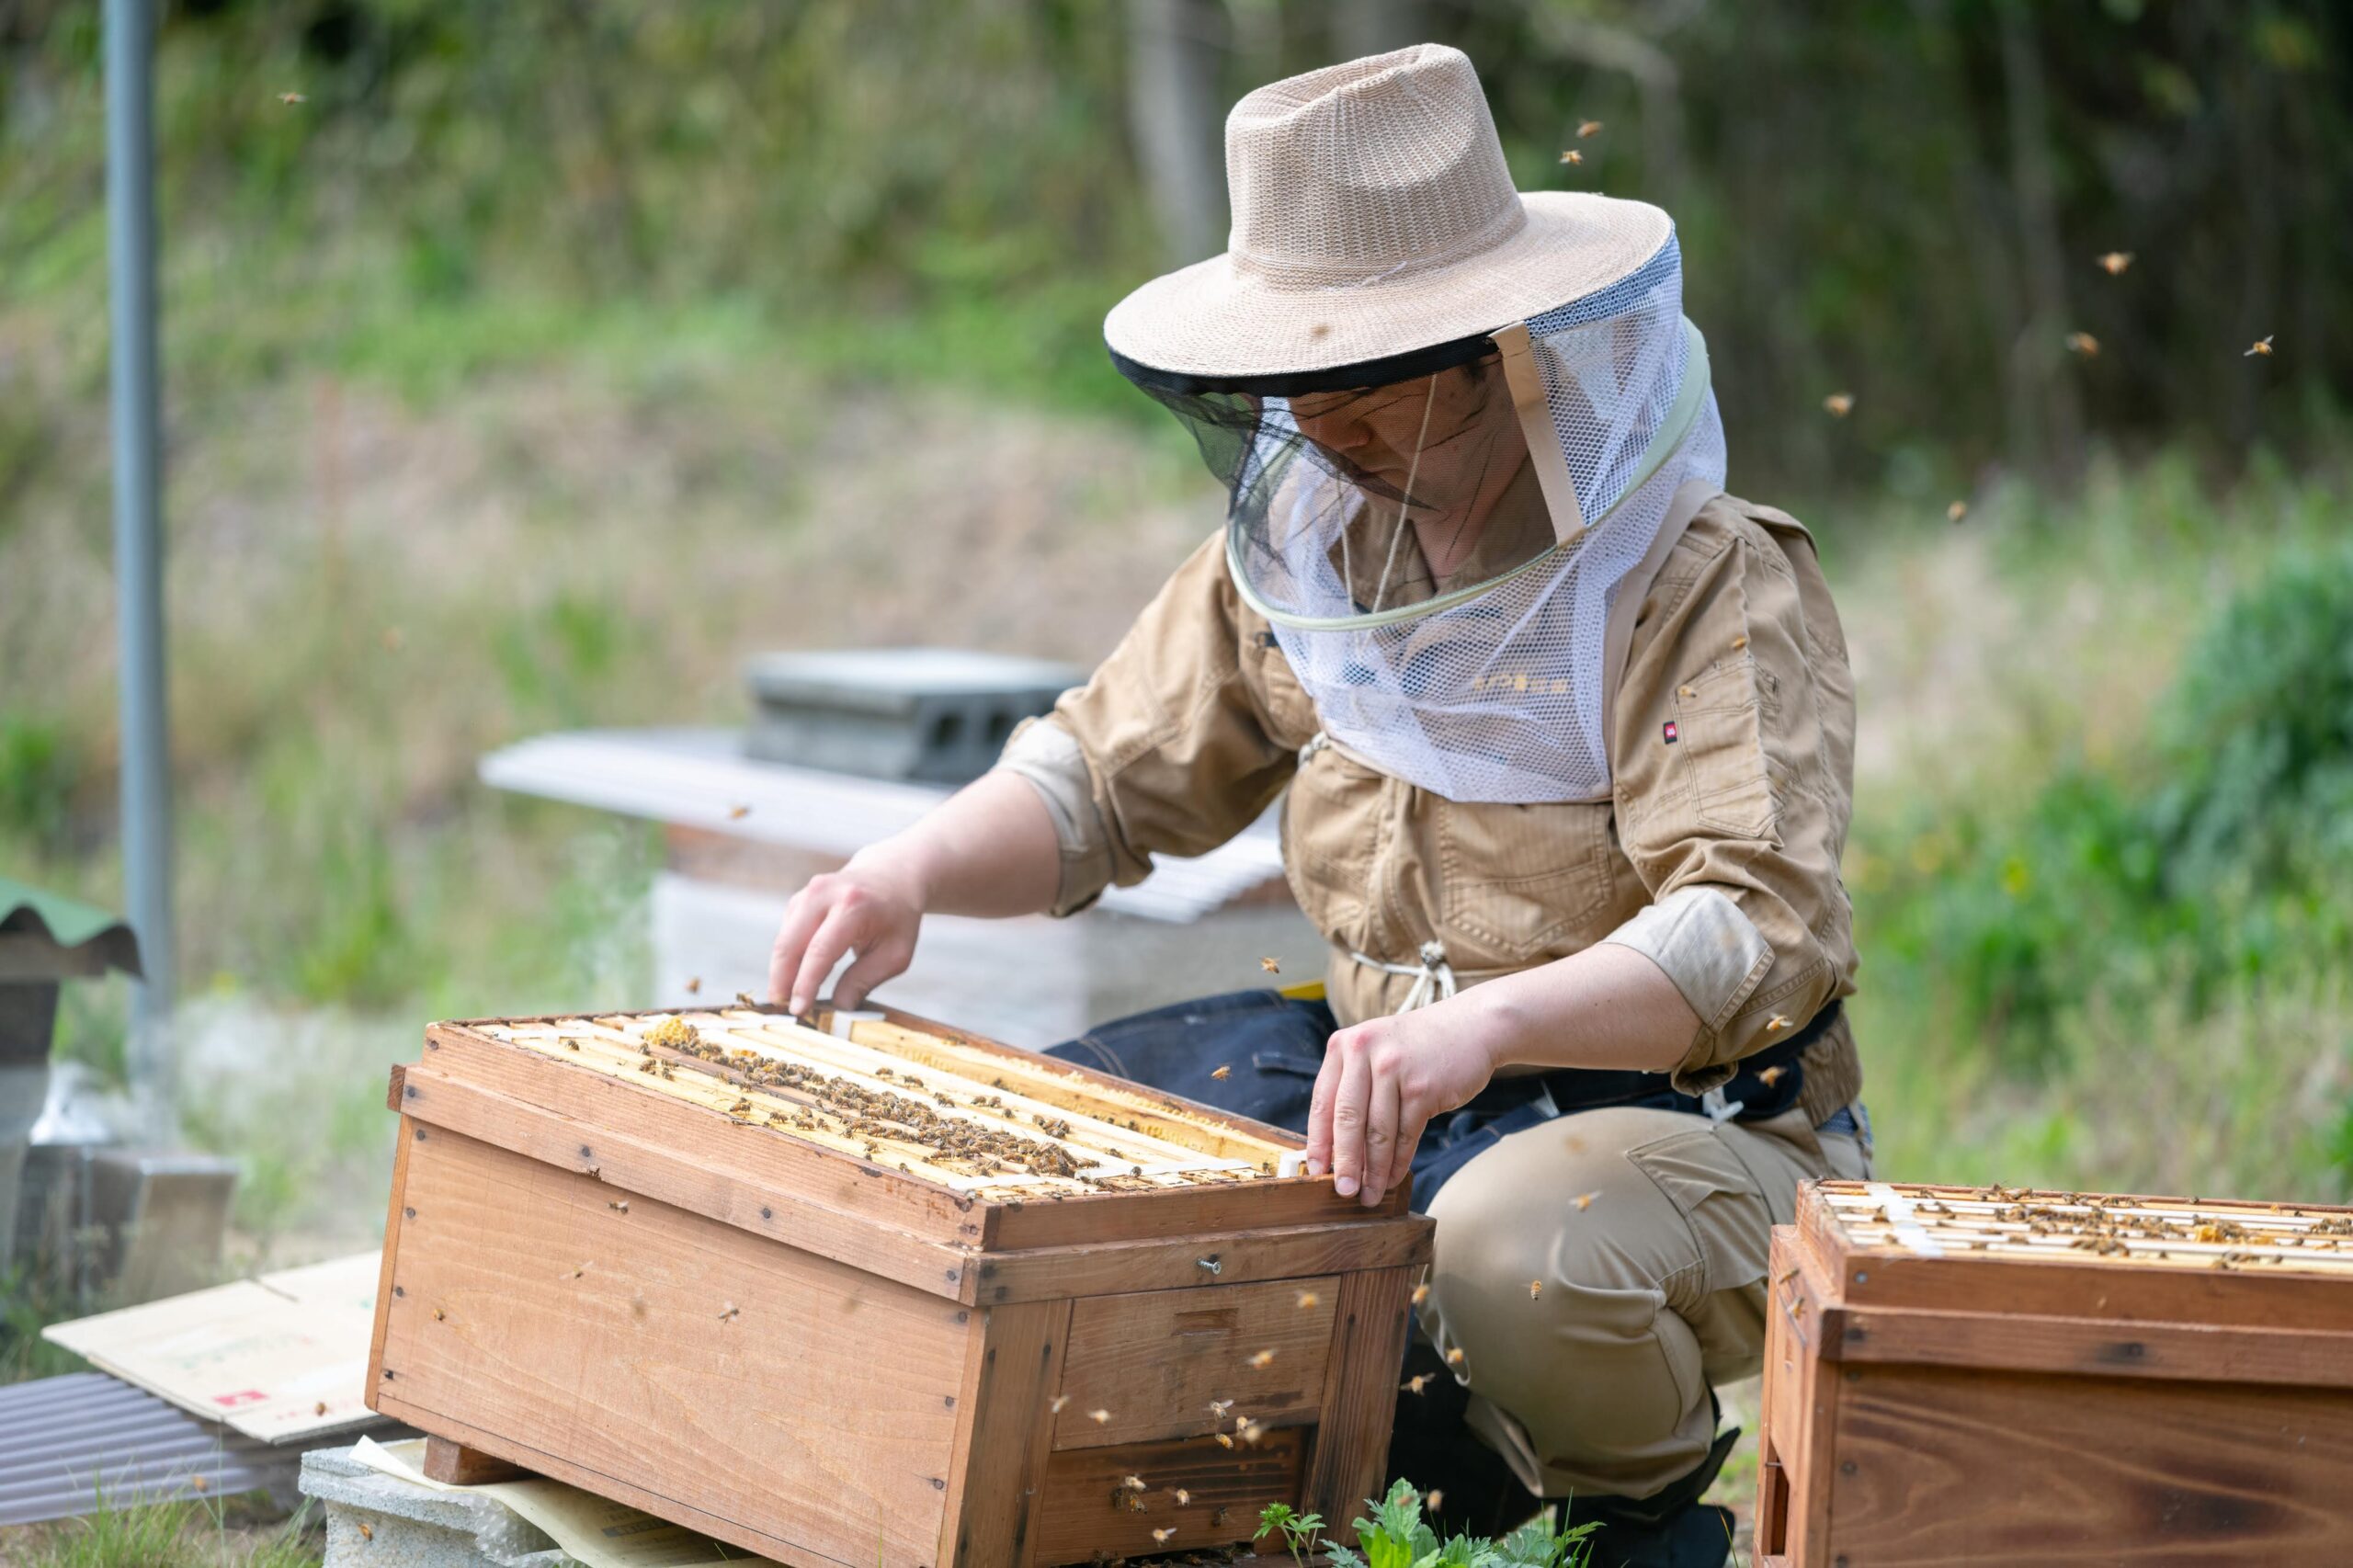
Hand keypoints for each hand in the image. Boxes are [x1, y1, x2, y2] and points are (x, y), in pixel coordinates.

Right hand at [766, 852, 926, 1013]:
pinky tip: (794, 978)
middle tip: (783, 1009)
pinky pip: (786, 934)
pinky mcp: (799, 900)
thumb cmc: (897, 917)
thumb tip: (839, 1009)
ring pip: (783, 940)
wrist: (892, 877)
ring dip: (781, 972)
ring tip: (787, 999)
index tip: (798, 1011)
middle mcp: (824, 894)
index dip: (805, 984)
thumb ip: (865, 980)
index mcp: (852, 906)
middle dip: (782, 980)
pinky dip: (787, 959)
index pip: (819, 951)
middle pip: (790, 944)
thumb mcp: (895, 953)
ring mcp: (808, 893)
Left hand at [1306, 999, 1500, 1206]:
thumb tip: (1335, 1148)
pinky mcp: (1423, 1088)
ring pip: (1377, 1133)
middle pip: (1348, 1120)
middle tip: (1343, 1192)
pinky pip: (1405, 1135)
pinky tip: (1394, 1178)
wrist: (1471, 1027)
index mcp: (1344, 1045)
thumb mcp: (1375, 1051)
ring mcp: (1394, 1069)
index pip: (1323, 1102)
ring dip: (1374, 1171)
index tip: (1315, 1170)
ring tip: (1370, 1194)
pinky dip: (1399, 1162)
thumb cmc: (1416, 1048)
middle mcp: (1364, 1053)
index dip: (1318, 1141)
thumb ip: (1352, 1087)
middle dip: (1345, 1162)